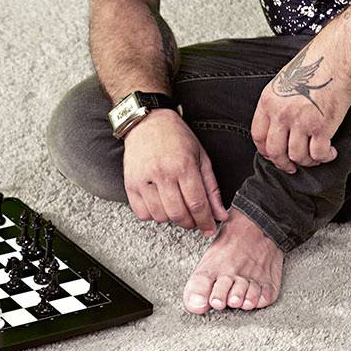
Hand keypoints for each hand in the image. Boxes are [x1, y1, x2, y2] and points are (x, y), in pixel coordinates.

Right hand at [121, 108, 226, 231]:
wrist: (148, 122)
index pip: (197, 204)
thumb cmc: (177, 137)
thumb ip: (212, 189)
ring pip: (160, 216)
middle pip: (178, 214)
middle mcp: (162, 173)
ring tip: (176, 208)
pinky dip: (153, 215)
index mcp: (183, 166)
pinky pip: (141, 213)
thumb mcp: (201, 158)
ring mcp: (143, 179)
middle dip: (190, 223)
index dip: (205, 221)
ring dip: (171, 218)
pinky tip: (160, 204)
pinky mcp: (129, 183)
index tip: (209, 229)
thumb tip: (221, 214)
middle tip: (194, 220)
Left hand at [251, 42, 350, 173]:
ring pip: (296, 156)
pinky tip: (330, 152)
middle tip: (292, 166)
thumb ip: (278, 103)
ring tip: (315, 156)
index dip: (265, 151)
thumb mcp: (283, 82)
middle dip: (283, 163)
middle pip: (274, 151)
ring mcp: (300, 122)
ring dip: (307, 161)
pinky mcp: (321, 127)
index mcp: (268, 102)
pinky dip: (324, 157)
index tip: (273, 156)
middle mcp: (281, 114)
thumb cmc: (314, 66)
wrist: (336, 58)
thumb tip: (280, 124)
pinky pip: (318, 154)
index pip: (258, 135)